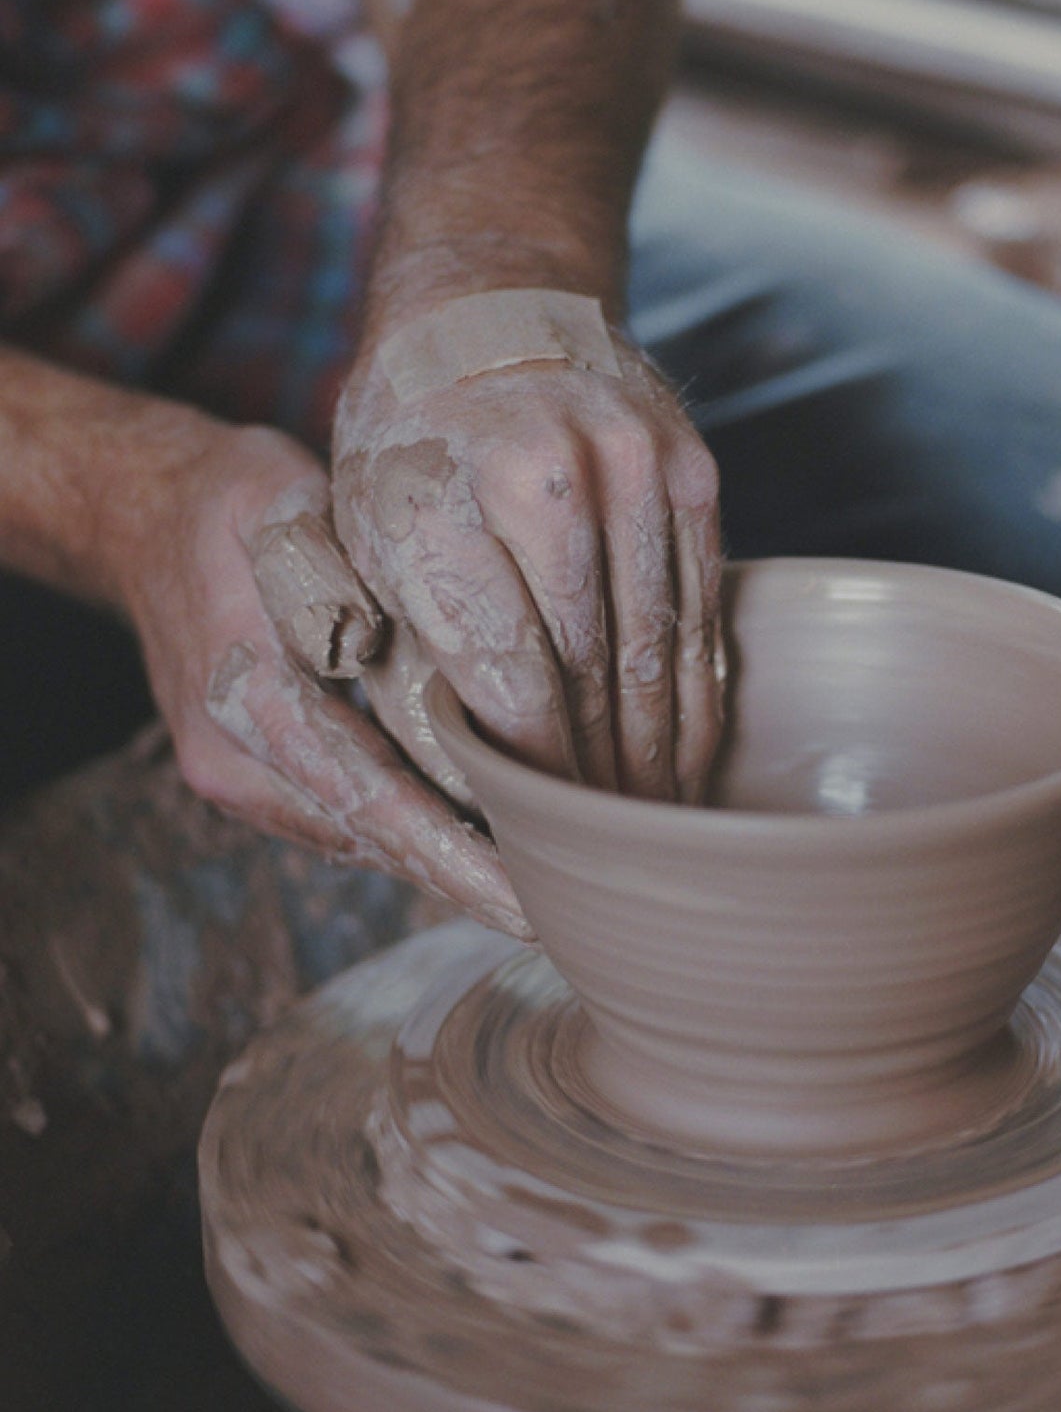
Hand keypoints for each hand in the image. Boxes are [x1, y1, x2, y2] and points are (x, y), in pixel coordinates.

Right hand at [116, 418, 528, 934]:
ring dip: (445, 864)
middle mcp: (233, 762)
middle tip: (566, 910)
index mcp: (243, 700)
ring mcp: (238, 778)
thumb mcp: (276, 504)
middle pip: (372, 838)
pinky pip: (348, 814)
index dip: (452, 857)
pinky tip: (486, 837)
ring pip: (361, 837)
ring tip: (544, 886)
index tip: (527, 899)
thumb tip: (367, 644)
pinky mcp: (257, 776)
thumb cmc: (229, 501)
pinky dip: (413, 830)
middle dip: (467, 881)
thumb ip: (323, 571)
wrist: (144, 515)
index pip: (367, 800)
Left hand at [333, 323, 723, 800]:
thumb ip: (406, 651)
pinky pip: (705, 601)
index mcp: (440, 496)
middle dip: (597, 771)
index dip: (532, 769)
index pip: (507, 676)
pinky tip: (690, 743)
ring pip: (658, 642)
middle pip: (588, 668)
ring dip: (659, 742)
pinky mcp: (691, 467)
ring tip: (653, 815)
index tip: (538, 827)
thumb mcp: (362, 536)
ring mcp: (630, 464)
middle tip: (603, 842)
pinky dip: (698, 682)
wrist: (487, 303)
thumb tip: (469, 786)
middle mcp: (542, 474)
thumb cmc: (408, 438)